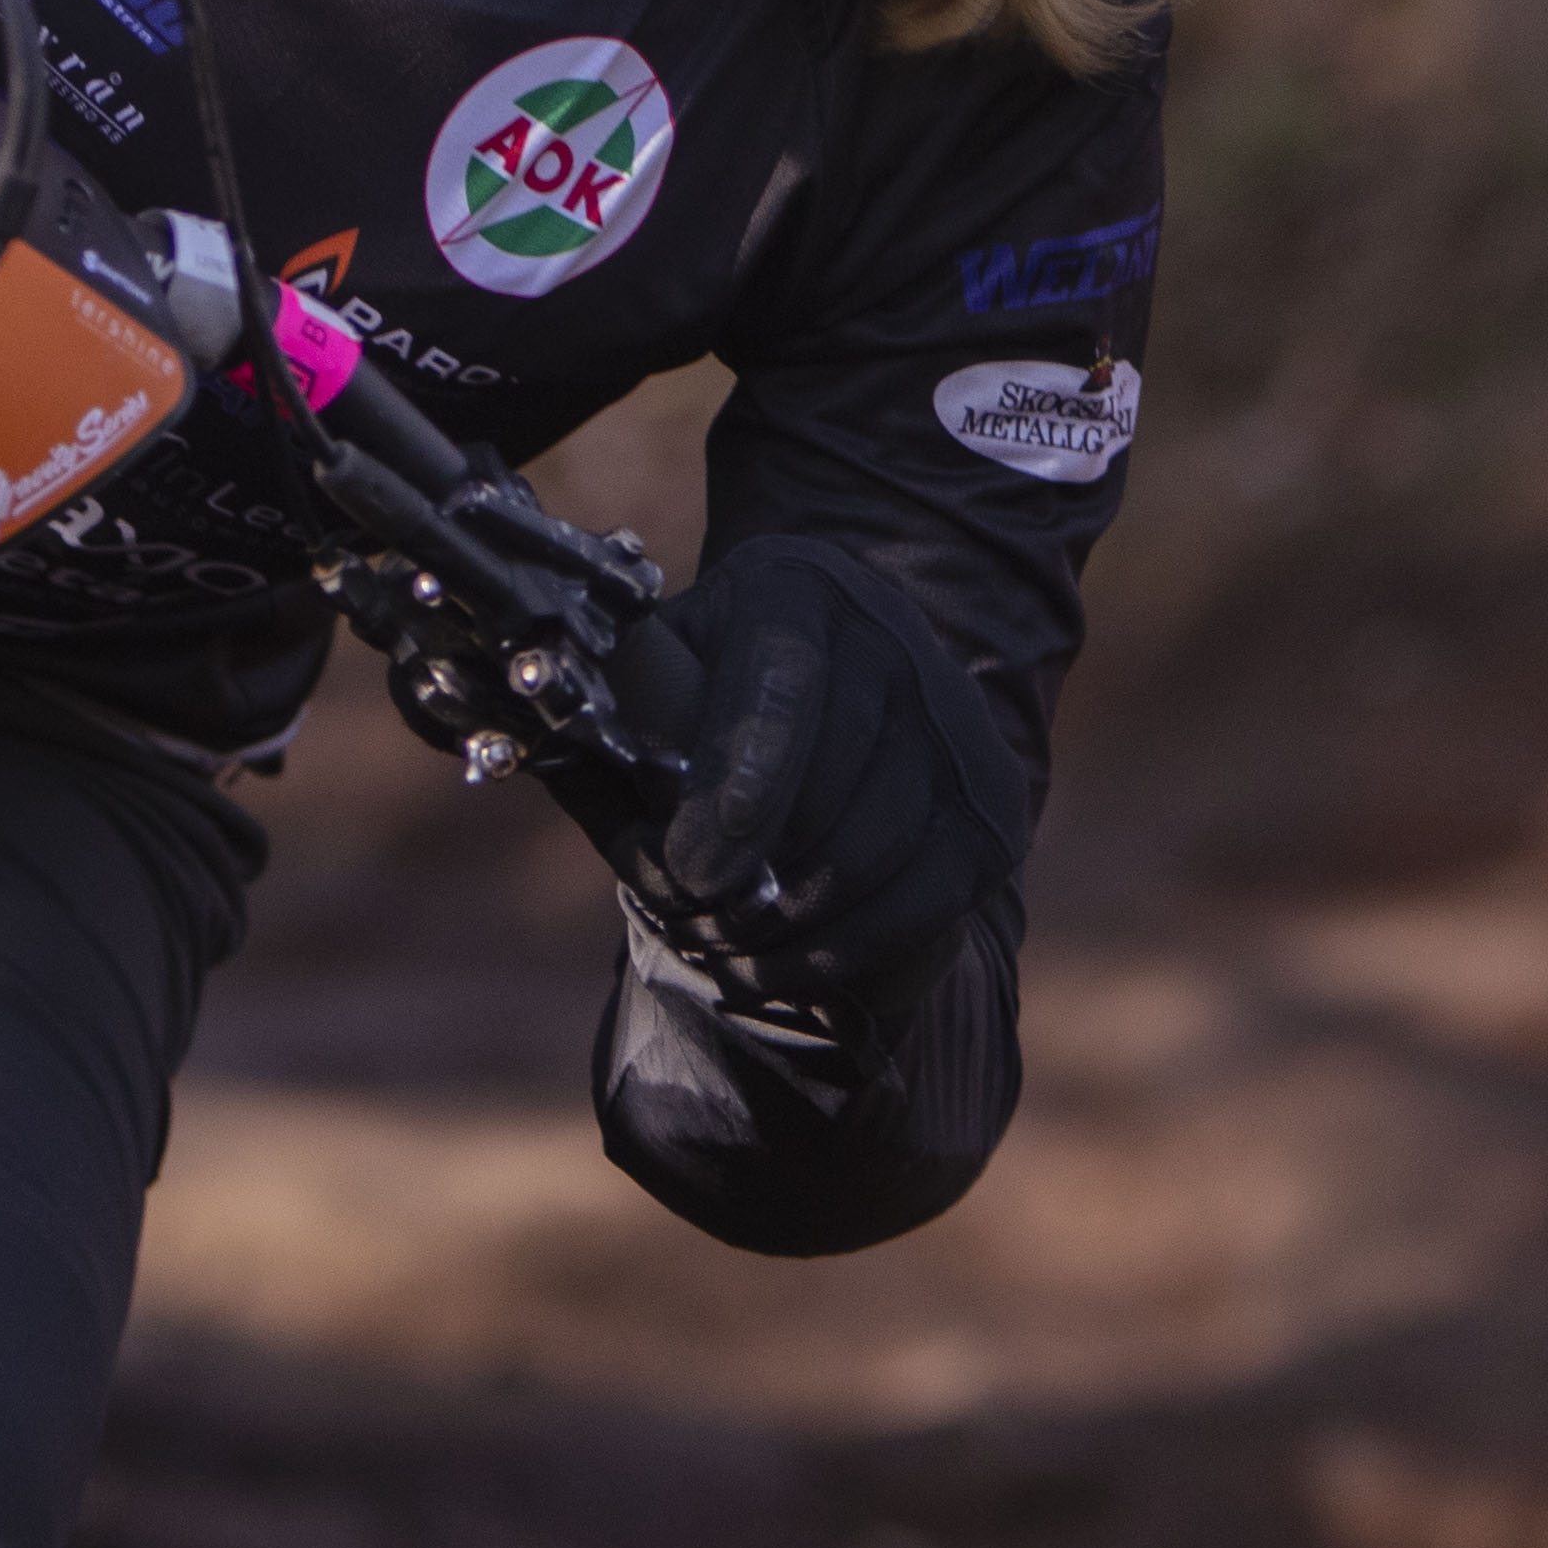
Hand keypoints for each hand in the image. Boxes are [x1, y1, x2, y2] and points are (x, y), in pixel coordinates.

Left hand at [623, 540, 1031, 1019]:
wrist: (842, 696)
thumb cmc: (715, 691)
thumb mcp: (659, 675)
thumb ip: (621, 708)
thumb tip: (554, 733)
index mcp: (792, 584)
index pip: (779, 684)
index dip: (737, 786)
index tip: (689, 871)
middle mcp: (892, 632)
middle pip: (828, 785)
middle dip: (751, 876)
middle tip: (689, 921)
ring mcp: (955, 718)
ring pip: (873, 850)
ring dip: (791, 924)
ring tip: (726, 945)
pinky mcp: (994, 804)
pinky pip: (925, 899)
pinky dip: (850, 950)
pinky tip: (788, 963)